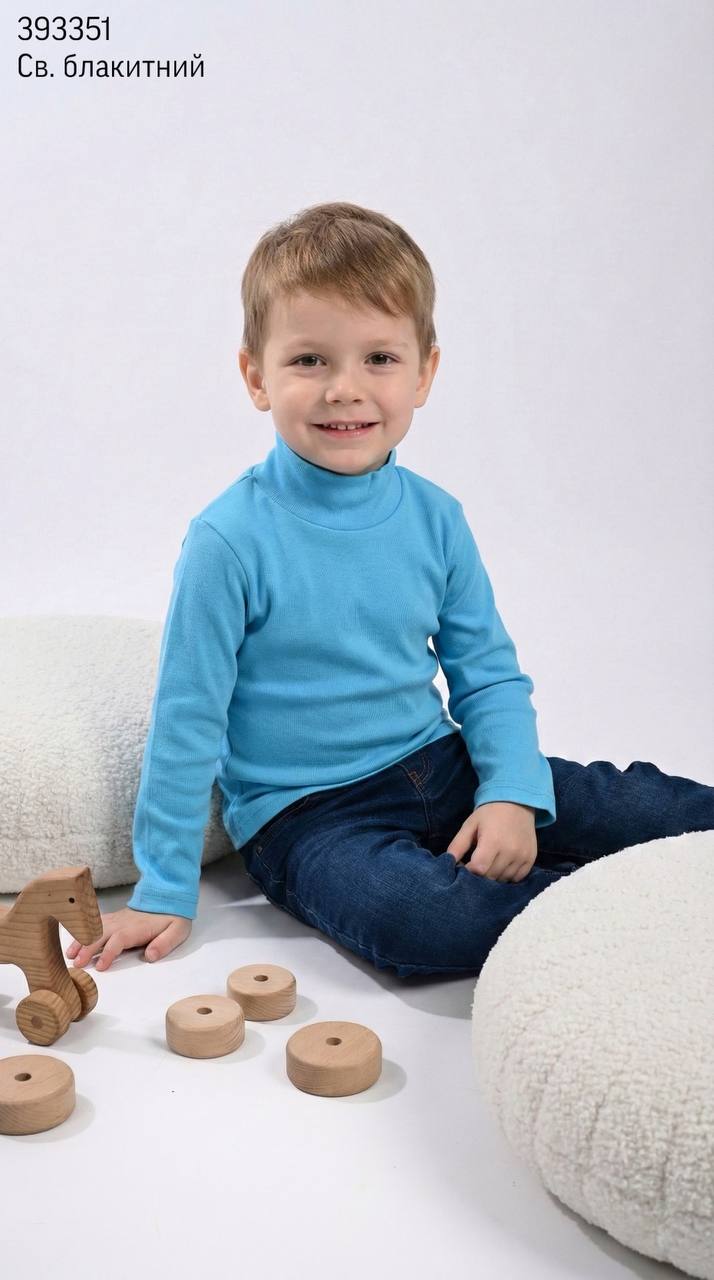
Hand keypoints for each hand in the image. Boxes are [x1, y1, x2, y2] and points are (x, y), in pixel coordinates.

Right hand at [65, 906, 191, 970]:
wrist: (167, 898)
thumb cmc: (172, 918)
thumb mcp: (177, 931)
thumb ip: (164, 943)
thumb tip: (150, 956)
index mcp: (137, 928)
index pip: (119, 940)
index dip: (109, 952)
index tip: (101, 966)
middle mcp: (123, 923)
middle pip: (102, 934)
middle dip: (88, 948)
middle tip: (77, 964)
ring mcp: (116, 919)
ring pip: (95, 928)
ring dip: (81, 940)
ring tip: (70, 955)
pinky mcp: (113, 919)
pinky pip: (96, 923)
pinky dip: (84, 930)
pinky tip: (74, 940)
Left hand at [445, 801, 536, 882]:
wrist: (516, 802)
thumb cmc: (489, 814)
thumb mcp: (470, 825)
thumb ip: (458, 845)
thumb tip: (447, 863)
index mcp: (493, 841)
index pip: (479, 869)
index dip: (469, 871)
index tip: (465, 865)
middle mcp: (510, 851)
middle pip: (490, 877)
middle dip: (480, 875)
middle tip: (476, 865)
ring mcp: (522, 856)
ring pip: (503, 880)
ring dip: (493, 877)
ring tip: (489, 863)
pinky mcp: (531, 859)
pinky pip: (517, 878)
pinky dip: (507, 876)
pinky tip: (501, 865)